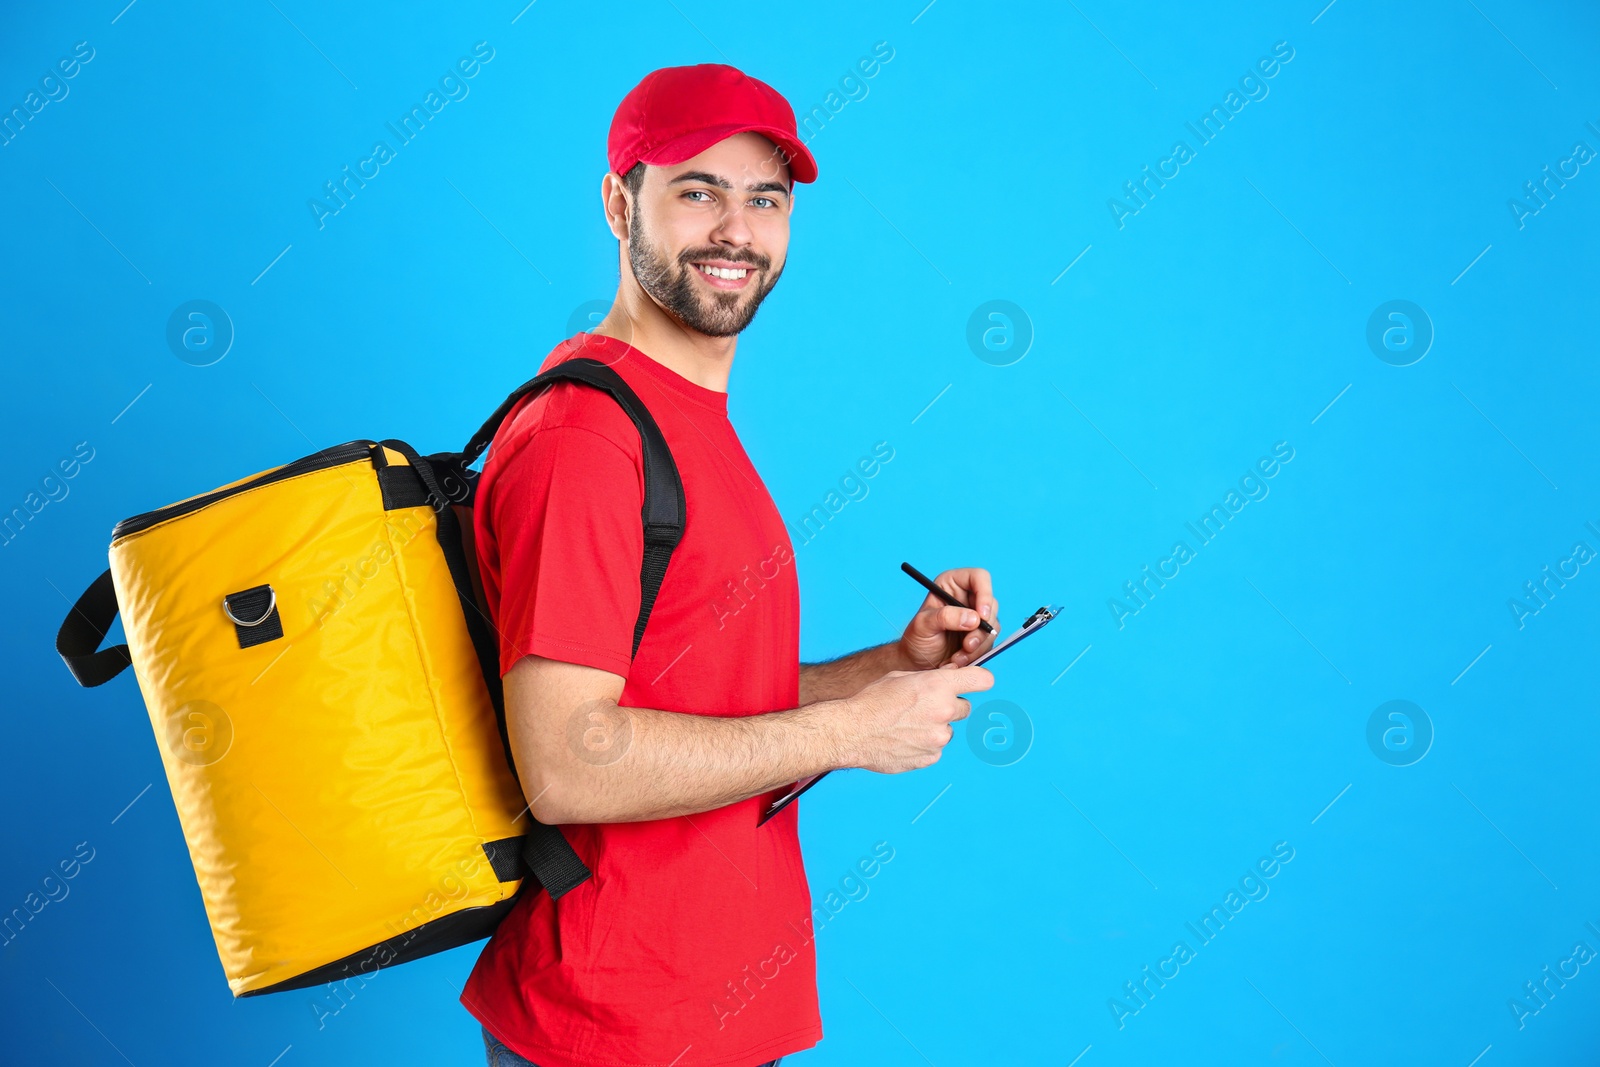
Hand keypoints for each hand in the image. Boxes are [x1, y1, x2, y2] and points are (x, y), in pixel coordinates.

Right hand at [837, 665, 994, 772]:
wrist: (851, 731)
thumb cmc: (871, 701)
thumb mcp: (901, 677)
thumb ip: (929, 680)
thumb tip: (947, 682)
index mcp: (938, 686)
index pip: (982, 680)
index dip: (979, 680)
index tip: (977, 682)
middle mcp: (944, 711)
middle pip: (964, 708)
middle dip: (948, 706)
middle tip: (923, 708)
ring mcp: (938, 737)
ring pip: (946, 731)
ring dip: (933, 728)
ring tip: (906, 726)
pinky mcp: (930, 757)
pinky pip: (934, 749)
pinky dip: (923, 745)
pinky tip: (903, 740)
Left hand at [897, 566, 998, 669]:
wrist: (917, 662)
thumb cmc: (916, 639)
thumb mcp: (923, 625)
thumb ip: (945, 617)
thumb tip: (974, 619)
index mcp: (951, 584)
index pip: (979, 577)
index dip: (985, 593)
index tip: (982, 616)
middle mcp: (966, 597)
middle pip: (991, 604)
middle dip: (981, 628)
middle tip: (967, 645)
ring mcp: (975, 616)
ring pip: (992, 626)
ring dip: (978, 644)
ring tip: (957, 657)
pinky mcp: (980, 634)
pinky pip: (989, 642)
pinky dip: (977, 653)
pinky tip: (960, 659)